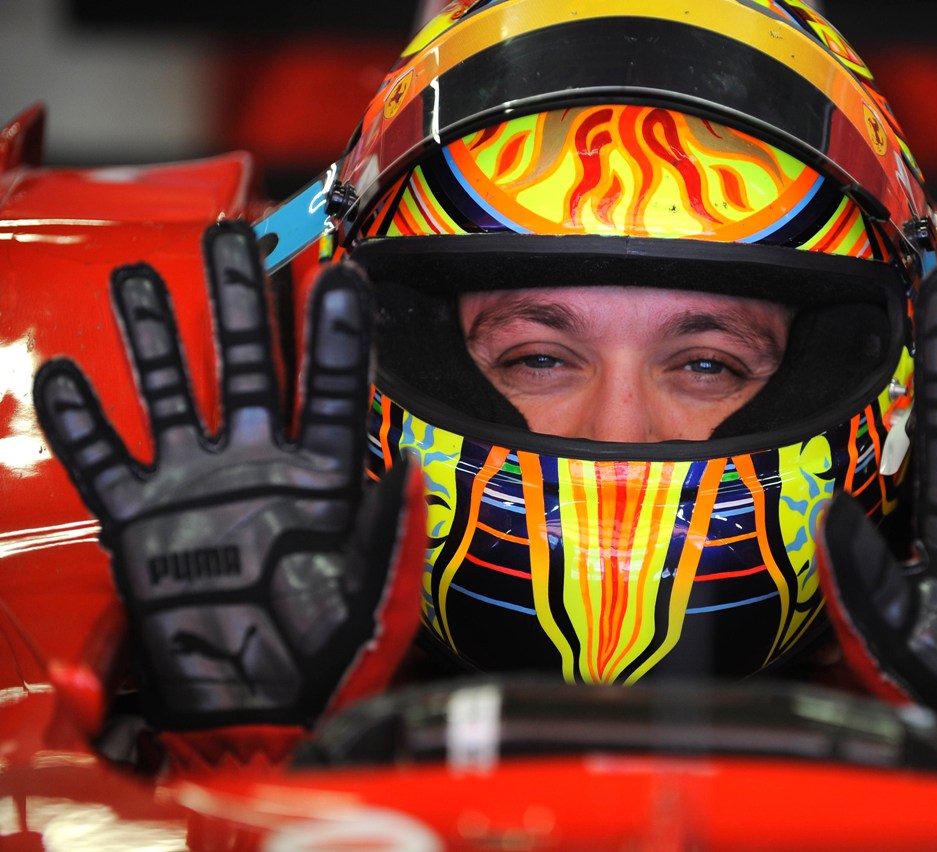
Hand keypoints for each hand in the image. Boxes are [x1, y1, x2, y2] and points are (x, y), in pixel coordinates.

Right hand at [34, 222, 422, 737]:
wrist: (259, 711)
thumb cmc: (330, 656)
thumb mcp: (377, 591)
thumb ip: (390, 526)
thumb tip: (407, 459)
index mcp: (322, 475)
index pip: (332, 386)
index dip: (334, 331)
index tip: (339, 270)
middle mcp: (257, 466)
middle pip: (248, 365)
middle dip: (238, 300)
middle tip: (229, 237)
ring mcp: (195, 487)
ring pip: (172, 393)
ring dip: (154, 337)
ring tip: (138, 276)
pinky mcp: (141, 523)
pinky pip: (103, 462)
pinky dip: (80, 423)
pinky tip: (65, 375)